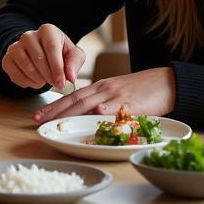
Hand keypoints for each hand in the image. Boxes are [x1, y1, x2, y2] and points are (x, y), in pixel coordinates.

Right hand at [1, 24, 84, 90]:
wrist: (42, 52)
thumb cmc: (60, 52)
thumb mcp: (73, 55)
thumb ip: (74, 63)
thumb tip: (70, 76)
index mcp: (47, 30)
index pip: (51, 49)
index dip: (57, 68)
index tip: (62, 83)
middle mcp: (28, 35)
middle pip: (39, 59)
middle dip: (49, 76)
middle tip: (56, 84)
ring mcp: (15, 46)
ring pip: (27, 68)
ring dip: (39, 80)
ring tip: (45, 80)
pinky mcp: (7, 58)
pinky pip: (16, 75)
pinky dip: (27, 82)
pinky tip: (34, 80)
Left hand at [32, 67, 176, 123]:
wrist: (166, 82)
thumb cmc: (142, 91)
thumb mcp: (118, 93)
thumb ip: (103, 103)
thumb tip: (90, 116)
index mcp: (99, 87)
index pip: (72, 97)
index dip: (55, 106)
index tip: (39, 115)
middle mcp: (104, 89)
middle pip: (75, 100)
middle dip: (54, 111)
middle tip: (37, 119)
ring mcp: (117, 95)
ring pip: (90, 103)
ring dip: (71, 113)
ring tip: (55, 121)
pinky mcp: (132, 102)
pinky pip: (116, 107)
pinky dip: (105, 110)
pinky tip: (96, 114)